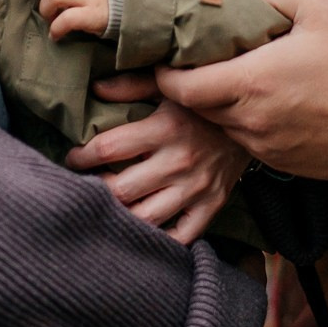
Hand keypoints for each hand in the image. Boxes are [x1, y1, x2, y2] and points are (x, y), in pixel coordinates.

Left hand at [63, 74, 248, 243]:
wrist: (253, 118)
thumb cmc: (202, 102)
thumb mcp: (170, 88)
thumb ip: (132, 86)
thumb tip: (96, 88)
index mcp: (165, 129)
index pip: (108, 149)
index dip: (81, 156)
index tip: (73, 158)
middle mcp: (179, 162)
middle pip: (121, 190)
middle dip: (95, 189)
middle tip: (86, 185)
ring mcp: (196, 188)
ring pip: (146, 218)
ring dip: (120, 217)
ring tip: (108, 208)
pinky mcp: (211, 206)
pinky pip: (182, 237)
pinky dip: (160, 240)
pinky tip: (142, 232)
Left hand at [155, 0, 327, 179]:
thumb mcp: (320, 6)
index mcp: (249, 81)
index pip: (183, 88)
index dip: (166, 76)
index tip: (164, 64)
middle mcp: (249, 119)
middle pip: (200, 108)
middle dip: (193, 90)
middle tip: (199, 69)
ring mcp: (265, 145)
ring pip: (226, 127)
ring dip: (225, 108)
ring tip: (240, 85)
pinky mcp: (283, 161)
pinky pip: (252, 144)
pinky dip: (251, 125)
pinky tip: (271, 107)